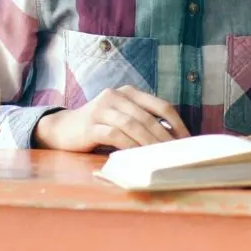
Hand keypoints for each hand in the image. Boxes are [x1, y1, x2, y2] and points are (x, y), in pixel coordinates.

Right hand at [32, 86, 185, 151]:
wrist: (62, 129)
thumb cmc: (98, 126)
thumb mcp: (121, 118)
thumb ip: (142, 122)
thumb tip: (172, 140)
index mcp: (129, 92)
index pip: (160, 105)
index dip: (177, 123)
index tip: (188, 141)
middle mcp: (116, 96)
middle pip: (147, 117)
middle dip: (165, 137)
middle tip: (177, 154)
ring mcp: (101, 109)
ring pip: (132, 125)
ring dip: (149, 143)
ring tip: (160, 157)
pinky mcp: (90, 125)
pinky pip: (114, 135)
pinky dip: (128, 146)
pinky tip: (137, 157)